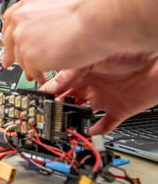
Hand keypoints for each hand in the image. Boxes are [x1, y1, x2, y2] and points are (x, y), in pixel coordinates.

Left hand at [2, 0, 104, 82]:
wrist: (96, 18)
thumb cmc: (88, 11)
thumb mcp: (58, 3)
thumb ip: (45, 14)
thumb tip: (45, 22)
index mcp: (28, 4)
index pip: (10, 20)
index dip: (10, 34)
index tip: (10, 43)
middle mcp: (21, 19)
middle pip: (10, 41)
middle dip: (11, 54)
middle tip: (9, 63)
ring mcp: (22, 37)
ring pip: (20, 58)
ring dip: (29, 67)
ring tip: (36, 73)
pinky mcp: (29, 55)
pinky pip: (30, 70)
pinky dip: (38, 75)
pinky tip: (44, 77)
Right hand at [41, 52, 157, 133]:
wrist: (157, 60)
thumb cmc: (128, 50)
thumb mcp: (92, 60)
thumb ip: (69, 74)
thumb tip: (48, 86)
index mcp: (81, 72)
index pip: (59, 85)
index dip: (48, 94)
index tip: (38, 103)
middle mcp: (91, 85)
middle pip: (68, 100)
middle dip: (57, 109)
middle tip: (48, 117)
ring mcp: (104, 98)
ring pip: (82, 113)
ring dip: (73, 120)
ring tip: (63, 127)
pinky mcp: (120, 110)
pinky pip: (105, 125)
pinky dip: (96, 131)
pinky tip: (87, 134)